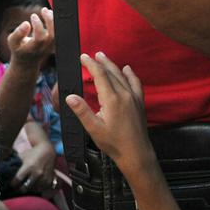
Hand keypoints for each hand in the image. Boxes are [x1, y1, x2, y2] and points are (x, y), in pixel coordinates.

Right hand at [7, 7, 54, 67]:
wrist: (27, 61)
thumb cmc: (18, 48)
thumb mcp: (12, 42)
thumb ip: (18, 33)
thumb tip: (26, 23)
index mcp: (32, 48)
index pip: (39, 38)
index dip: (38, 26)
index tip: (33, 15)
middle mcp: (44, 49)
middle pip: (52, 36)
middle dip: (50, 21)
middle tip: (44, 10)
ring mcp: (51, 47)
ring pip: (58, 35)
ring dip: (55, 21)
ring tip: (47, 11)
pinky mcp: (55, 44)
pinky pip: (59, 34)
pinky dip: (57, 24)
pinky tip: (51, 15)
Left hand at [14, 139, 56, 192]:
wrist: (48, 151)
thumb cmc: (32, 153)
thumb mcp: (22, 156)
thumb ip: (14, 162)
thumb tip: (3, 169)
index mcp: (29, 166)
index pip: (17, 179)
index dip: (13, 184)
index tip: (10, 185)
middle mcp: (37, 173)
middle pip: (25, 188)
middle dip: (19, 189)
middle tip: (16, 189)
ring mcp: (44, 178)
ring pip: (33, 190)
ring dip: (28, 189)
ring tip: (24, 188)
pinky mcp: (49, 181)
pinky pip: (41, 190)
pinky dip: (36, 189)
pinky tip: (32, 187)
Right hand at [67, 52, 155, 174]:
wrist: (137, 154)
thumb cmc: (114, 143)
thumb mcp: (93, 129)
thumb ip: (82, 111)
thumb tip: (69, 96)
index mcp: (112, 99)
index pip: (100, 75)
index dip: (90, 64)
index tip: (83, 57)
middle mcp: (124, 95)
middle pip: (111, 72)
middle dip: (100, 61)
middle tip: (91, 54)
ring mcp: (134, 98)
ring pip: (122, 75)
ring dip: (112, 65)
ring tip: (104, 57)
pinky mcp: (140, 103)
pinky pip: (136, 83)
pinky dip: (130, 74)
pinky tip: (127, 69)